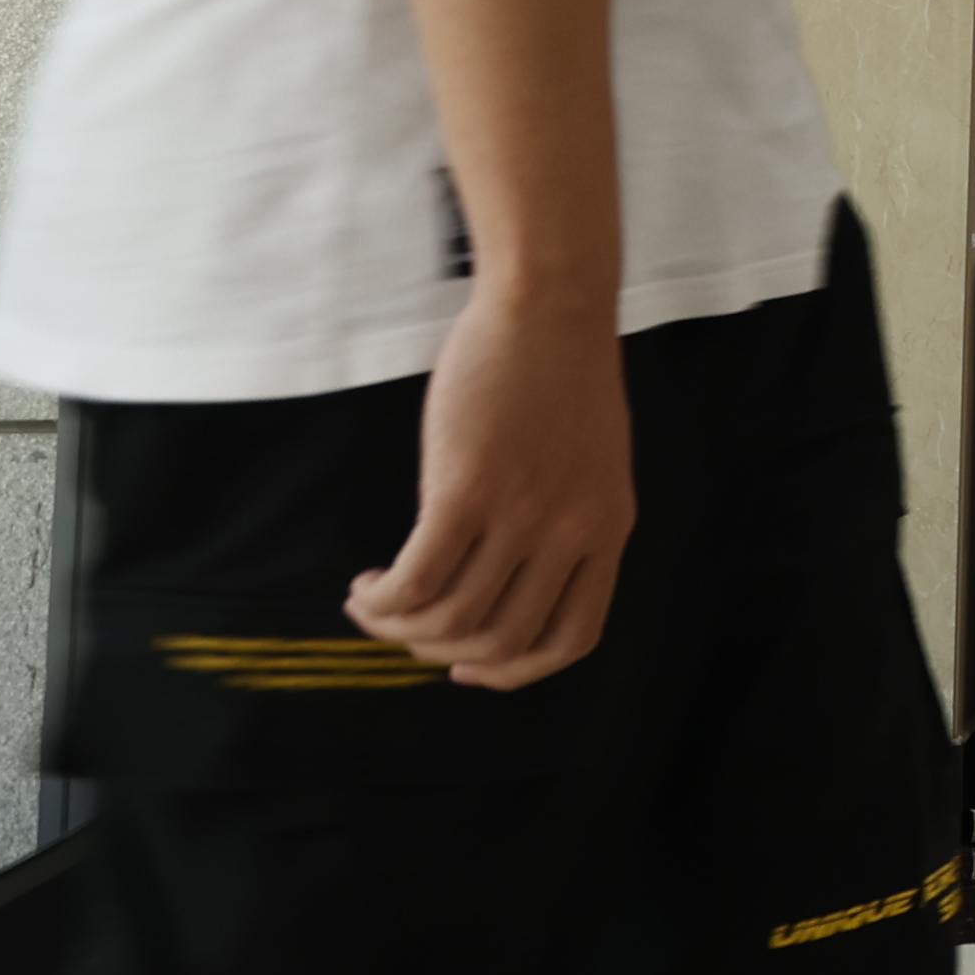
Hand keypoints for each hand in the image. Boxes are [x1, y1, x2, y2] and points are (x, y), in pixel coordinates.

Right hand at [349, 292, 636, 690]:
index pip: (570, 639)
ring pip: (451, 620)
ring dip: (399, 629)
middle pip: (500, 640)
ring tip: (372, 603)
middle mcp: (570, 533)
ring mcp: (521, 514)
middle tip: (403, 628)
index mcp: (608, 530)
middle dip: (439, 652)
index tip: (467, 666)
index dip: (513, 670)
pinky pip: (416, 580)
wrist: (550, 304)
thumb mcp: (590, 462)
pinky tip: (365, 588)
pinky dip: (382, 601)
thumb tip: (506, 579)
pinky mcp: (465, 490)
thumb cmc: (560, 374)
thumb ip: (564, 521)